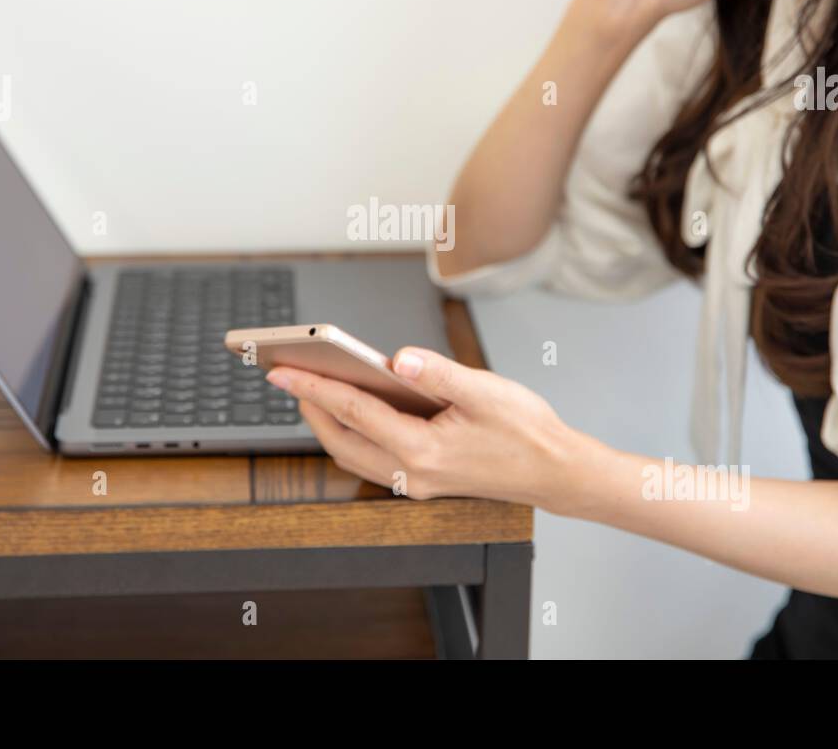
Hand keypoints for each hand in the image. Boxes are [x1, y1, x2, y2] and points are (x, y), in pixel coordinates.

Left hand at [265, 347, 584, 507]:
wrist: (557, 472)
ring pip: (354, 455)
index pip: (353, 412)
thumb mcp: (484, 390)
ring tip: (313, 389)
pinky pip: (374, 459)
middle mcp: (413, 473)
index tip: (280, 370)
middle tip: (287, 375)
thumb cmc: (527, 430)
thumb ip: (437, 372)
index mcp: (422, 450)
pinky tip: (356, 408)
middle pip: (341, 441)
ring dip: (329, 424)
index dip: (313, 387)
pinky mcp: (425, 481)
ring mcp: (418, 482)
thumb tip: (395, 356)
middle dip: (310, 408)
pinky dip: (354, 434)